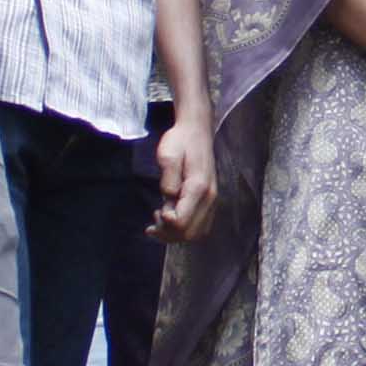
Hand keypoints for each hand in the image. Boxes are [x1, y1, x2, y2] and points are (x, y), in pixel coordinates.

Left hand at [152, 117, 218, 243]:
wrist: (196, 131)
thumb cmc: (180, 142)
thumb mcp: (167, 156)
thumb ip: (168, 179)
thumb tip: (168, 201)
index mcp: (198, 187)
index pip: (182, 221)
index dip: (166, 224)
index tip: (155, 211)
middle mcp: (209, 197)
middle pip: (189, 233)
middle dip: (168, 233)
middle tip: (153, 220)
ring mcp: (212, 200)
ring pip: (196, 233)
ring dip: (176, 234)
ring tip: (159, 221)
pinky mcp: (209, 201)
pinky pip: (200, 226)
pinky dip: (184, 229)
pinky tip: (171, 219)